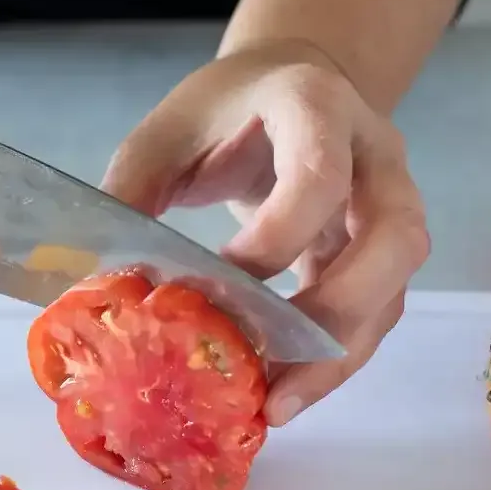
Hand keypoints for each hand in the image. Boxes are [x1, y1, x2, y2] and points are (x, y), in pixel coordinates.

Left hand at [102, 39, 429, 426]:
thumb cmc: (226, 108)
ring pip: (394, 289)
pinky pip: (377, 314)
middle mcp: (374, 156)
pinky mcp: (382, 254)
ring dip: (340, 354)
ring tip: (278, 404)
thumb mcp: (168, 132)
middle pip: (394, 240)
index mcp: (317, 107)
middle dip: (335, 313)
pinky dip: (335, 358)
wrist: (290, 84)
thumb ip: (131, 190)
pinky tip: (285, 390)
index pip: (321, 175)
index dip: (278, 236)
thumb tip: (96, 279)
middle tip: (271, 369)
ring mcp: (391, 206)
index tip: (222, 284)